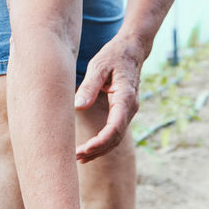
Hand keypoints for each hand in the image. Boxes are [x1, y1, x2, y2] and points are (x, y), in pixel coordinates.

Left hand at [74, 34, 145, 162]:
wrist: (132, 50)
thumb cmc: (113, 56)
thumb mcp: (98, 66)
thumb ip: (89, 87)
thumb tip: (78, 107)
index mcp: (125, 97)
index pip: (115, 127)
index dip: (100, 141)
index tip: (84, 149)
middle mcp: (131, 108)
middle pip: (115, 138)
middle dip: (97, 150)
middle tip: (76, 157)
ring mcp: (129, 112)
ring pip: (116, 139)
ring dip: (99, 150)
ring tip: (79, 158)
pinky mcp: (124, 112)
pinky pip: (115, 133)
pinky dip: (103, 143)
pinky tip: (89, 149)